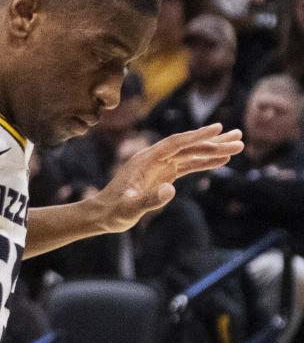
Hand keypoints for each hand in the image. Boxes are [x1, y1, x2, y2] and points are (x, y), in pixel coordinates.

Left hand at [94, 124, 243, 233]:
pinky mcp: (164, 175)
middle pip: (188, 145)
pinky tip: (221, 160)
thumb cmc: (114, 211)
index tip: (218, 128)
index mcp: (146, 159)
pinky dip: (205, 162)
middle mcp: (154, 158)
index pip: (176, 143)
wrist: (103, 214)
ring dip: (213, 149)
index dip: (197, 136)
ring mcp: (160, 166)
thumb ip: (149, 200)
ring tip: (237, 145)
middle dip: (214, 141)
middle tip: (239, 136)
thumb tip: (171, 189)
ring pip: (191, 153)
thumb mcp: (130, 208)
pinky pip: (188, 165)